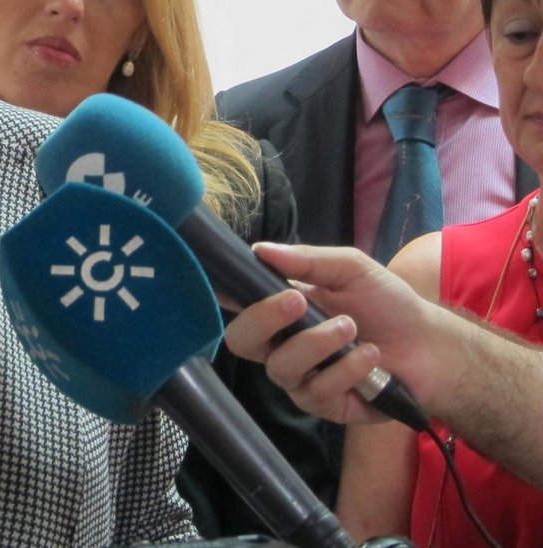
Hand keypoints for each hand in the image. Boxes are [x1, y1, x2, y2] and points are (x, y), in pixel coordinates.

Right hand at [222, 242, 436, 423]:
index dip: (223, 296)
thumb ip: (306, 259)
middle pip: (241, 341)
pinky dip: (347, 369)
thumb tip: (260, 249)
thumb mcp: (350, 268)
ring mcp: (300, 378)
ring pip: (282, 367)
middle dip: (262, 319)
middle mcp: (281, 346)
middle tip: (297, 301)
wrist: (430, 346)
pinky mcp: (325, 406)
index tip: (227, 286)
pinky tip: (371, 355)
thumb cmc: (386, 303)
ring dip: (318, 342)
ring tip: (352, 327)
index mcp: (280, 310)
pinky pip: (319, 390)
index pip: (239, 305)